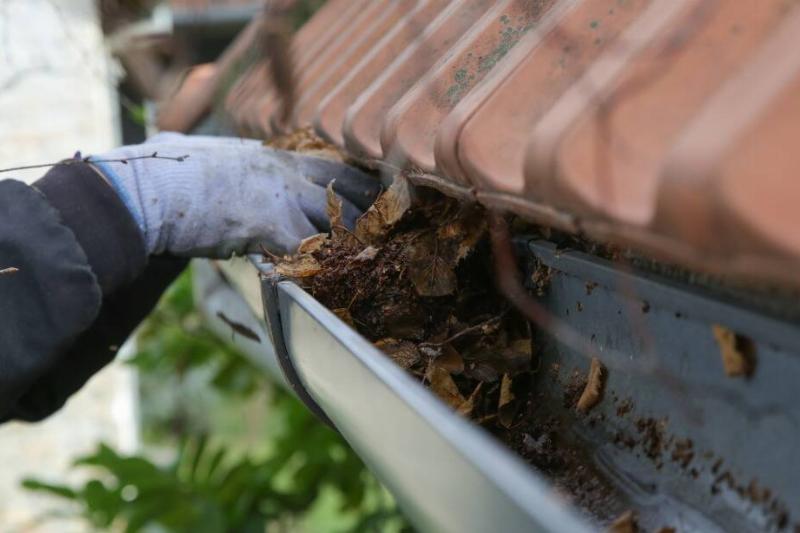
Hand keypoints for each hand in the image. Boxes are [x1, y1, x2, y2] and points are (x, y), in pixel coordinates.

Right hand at [91, 133, 379, 257]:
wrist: (147, 189)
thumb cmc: (159, 170)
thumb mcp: (189, 149)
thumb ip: (200, 152)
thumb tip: (171, 142)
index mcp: (268, 155)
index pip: (327, 163)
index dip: (351, 181)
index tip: (371, 192)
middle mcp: (283, 170)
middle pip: (345, 185)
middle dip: (369, 205)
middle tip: (390, 223)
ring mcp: (281, 196)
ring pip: (337, 218)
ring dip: (354, 240)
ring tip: (375, 259)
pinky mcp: (272, 225)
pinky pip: (312, 249)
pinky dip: (326, 265)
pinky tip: (339, 279)